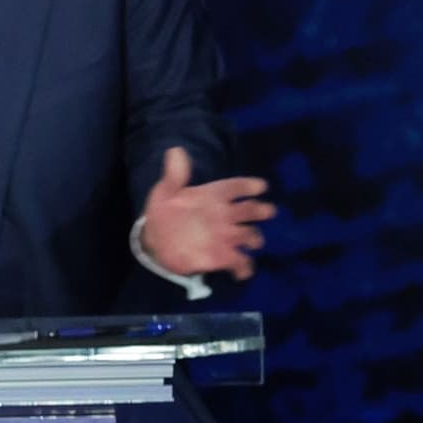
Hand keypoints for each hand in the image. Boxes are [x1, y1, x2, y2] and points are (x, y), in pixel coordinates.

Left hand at [138, 147, 275, 280]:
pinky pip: (240, 262)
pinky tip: (242, 271)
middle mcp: (225, 215)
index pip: (235, 187)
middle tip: (267, 211)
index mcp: (214, 196)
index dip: (248, 186)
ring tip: (251, 242)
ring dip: (254, 238)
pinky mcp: (222, 257)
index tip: (260, 187)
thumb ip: (174, 174)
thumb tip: (175, 150)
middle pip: (250, 210)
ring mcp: (225, 237)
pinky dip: (244, 268)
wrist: (155, 240)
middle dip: (260, 210)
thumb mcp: (165, 191)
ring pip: (250, 235)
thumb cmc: (164, 212)